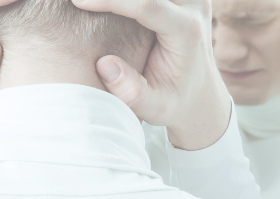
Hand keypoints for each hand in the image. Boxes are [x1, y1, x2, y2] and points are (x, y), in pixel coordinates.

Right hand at [72, 0, 230, 150]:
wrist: (202, 95)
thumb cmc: (175, 103)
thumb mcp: (156, 108)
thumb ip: (131, 92)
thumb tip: (103, 63)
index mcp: (187, 32)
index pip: (146, 4)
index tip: (77, 2)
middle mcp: (194, 7)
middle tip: (78, 1)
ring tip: (90, 3)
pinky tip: (108, 3)